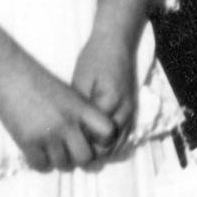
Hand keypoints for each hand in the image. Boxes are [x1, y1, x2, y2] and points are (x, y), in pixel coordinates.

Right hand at [0, 53, 117, 173]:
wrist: (9, 74)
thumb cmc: (38, 82)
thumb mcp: (67, 94)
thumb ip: (80, 114)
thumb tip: (90, 139)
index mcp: (80, 108)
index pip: (107, 132)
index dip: (104, 141)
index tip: (94, 141)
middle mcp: (67, 123)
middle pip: (85, 158)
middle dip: (79, 159)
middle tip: (71, 153)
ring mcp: (48, 134)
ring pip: (63, 165)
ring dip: (59, 161)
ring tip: (53, 152)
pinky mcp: (28, 142)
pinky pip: (41, 166)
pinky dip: (41, 163)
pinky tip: (38, 153)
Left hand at [67, 26, 139, 156]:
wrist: (115, 43)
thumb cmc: (94, 59)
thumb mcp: (80, 80)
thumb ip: (79, 107)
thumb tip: (72, 130)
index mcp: (110, 101)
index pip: (95, 136)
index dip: (80, 145)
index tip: (65, 146)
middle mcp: (125, 110)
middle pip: (109, 145)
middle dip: (91, 153)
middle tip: (71, 152)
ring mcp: (130, 111)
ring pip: (118, 144)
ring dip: (102, 151)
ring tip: (81, 150)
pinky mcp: (131, 111)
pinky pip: (123, 136)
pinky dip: (111, 144)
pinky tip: (95, 142)